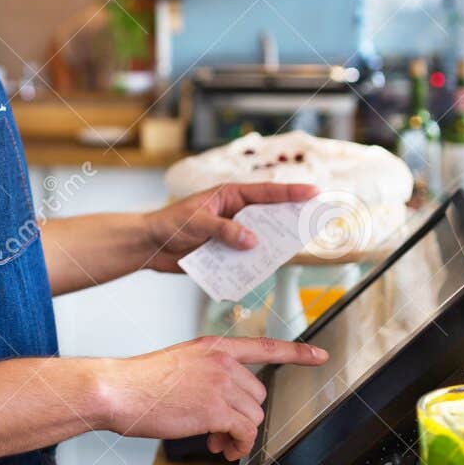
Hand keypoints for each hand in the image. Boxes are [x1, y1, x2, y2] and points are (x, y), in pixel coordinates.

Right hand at [101, 336, 329, 460]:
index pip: (265, 346)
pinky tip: (220, 447)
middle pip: (259, 394)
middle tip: (219, 430)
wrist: (118, 390)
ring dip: (239, 434)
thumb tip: (224, 409)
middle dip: (244, 415)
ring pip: (254, 416)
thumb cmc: (140, 383)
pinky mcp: (216, 408)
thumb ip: (207, 378)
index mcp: (213, 347)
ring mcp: (221, 383)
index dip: (297, 352)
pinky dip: (238, 445)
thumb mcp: (179, 366)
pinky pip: (245, 432)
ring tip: (215, 440)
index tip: (319, 355)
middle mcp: (222, 362)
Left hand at [141, 182, 318, 272]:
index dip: (290, 193)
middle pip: (269, 217)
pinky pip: (245, 260)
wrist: (150, 246)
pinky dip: (253, 266)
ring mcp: (232, 234)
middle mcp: (235, 214)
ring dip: (272, 247)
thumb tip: (252, 240)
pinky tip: (262, 272)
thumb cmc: (169, 224)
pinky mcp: (226, 254)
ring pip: (260, 240)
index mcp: (229, 196)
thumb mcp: (196, 222)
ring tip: (291, 251)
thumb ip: (224, 230)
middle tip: (313, 224)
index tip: (313, 192)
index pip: (266, 192)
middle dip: (290, 220)